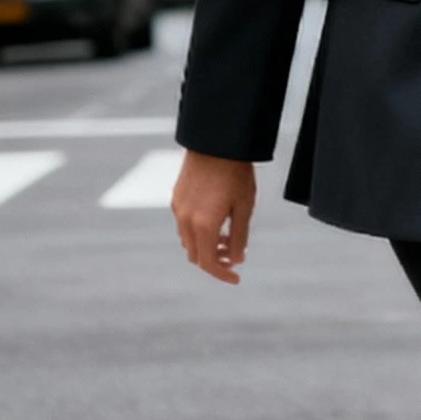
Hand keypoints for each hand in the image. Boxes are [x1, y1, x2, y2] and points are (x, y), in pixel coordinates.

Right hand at [171, 151, 256, 284]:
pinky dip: (197, 234)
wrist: (216, 141)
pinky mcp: (176, 198)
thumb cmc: (235, 173)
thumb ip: (239, 237)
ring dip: (205, 247)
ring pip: (188, 242)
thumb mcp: (244, 207)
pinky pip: (184, 226)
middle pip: (196, 256)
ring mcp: (178, 209)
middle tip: (233, 257)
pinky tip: (214, 222)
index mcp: (204, 225)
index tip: (236, 278)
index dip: (223, 275)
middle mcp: (186, 220)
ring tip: (225, 239)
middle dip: (214, 262)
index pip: (209, 263)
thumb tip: (235, 260)